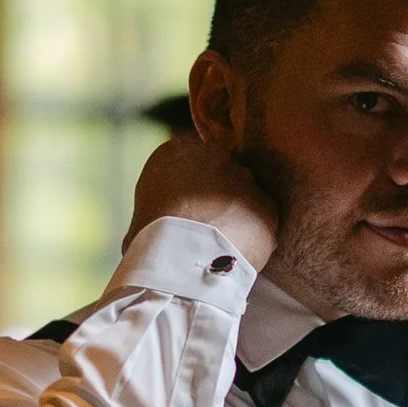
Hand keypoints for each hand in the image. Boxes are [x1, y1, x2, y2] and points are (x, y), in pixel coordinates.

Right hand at [123, 129, 278, 275]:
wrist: (180, 255)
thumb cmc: (150, 238)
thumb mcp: (141, 212)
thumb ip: (158, 204)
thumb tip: (154, 224)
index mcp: (177, 151)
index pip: (193, 161)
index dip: (194, 188)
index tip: (190, 209)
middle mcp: (215, 156)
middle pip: (224, 173)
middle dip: (219, 196)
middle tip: (208, 227)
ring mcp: (245, 179)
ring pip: (246, 195)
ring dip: (238, 215)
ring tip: (222, 244)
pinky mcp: (266, 206)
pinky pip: (263, 221)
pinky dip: (254, 235)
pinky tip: (238, 252)